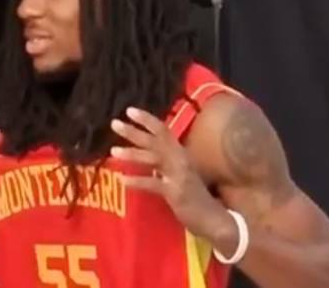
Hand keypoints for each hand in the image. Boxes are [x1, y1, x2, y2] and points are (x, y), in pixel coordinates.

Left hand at [110, 107, 234, 243]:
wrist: (214, 218)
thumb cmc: (195, 196)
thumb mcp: (181, 173)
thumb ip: (165, 162)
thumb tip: (144, 152)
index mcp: (181, 153)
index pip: (163, 130)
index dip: (147, 119)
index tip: (129, 110)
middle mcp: (181, 159)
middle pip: (155, 140)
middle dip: (134, 131)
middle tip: (114, 123)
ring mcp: (179, 175)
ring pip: (153, 159)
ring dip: (132, 154)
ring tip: (113, 151)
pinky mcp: (176, 192)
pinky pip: (153, 184)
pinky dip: (137, 181)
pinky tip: (123, 180)